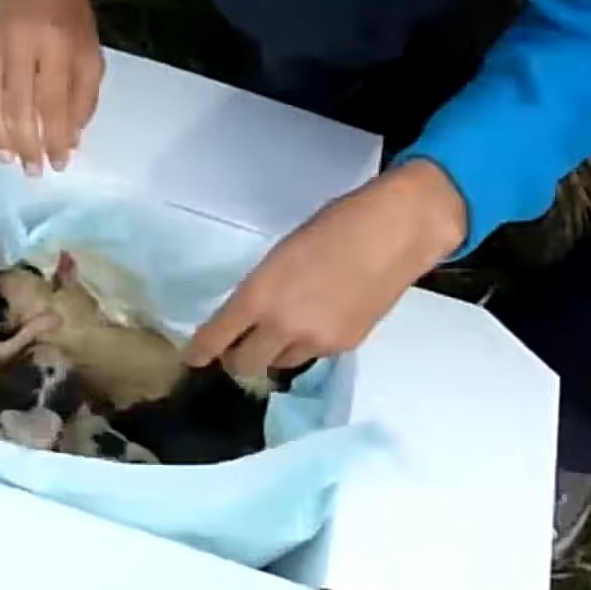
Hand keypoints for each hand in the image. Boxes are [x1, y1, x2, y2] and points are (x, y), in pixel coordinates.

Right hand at [0, 0, 103, 175]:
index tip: (60, 163)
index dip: (54, 138)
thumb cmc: (70, 19)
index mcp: (54, 43)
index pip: (52, 102)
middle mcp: (16, 44)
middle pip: (15, 107)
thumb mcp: (91, 54)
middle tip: (33, 170)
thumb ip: (83, 99)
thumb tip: (67, 143)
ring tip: (8, 159)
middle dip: (25, 146)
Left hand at [184, 160, 468, 376]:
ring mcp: (316, 340)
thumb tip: (249, 313)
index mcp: (260, 294)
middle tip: (238, 347)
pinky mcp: (345, 346)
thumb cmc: (336, 224)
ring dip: (273, 353)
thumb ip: (262, 288)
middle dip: (237, 358)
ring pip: (280, 364)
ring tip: (282, 331)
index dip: (200, 351)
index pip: (218, 336)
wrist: (398, 230)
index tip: (193, 358)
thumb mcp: (283, 252)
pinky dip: (306, 345)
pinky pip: (312, 355)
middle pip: (245, 364)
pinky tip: (317, 321)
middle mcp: (283, 325)